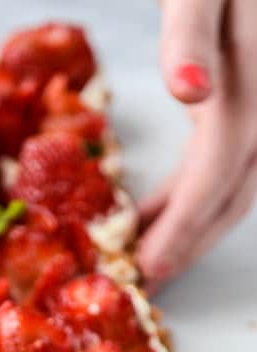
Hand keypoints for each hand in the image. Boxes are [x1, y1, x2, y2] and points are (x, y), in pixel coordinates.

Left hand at [137, 0, 256, 291]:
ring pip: (231, 189)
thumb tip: (190, 92)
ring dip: (186, 229)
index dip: (185, 226)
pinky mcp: (249, 109)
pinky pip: (222, 167)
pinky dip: (187, 196)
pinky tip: (152, 214)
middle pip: (232, 198)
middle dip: (185, 246)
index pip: (219, 174)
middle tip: (143, 285)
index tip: (150, 268)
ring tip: (141, 259)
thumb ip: (191, 32)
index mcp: (256, 87)